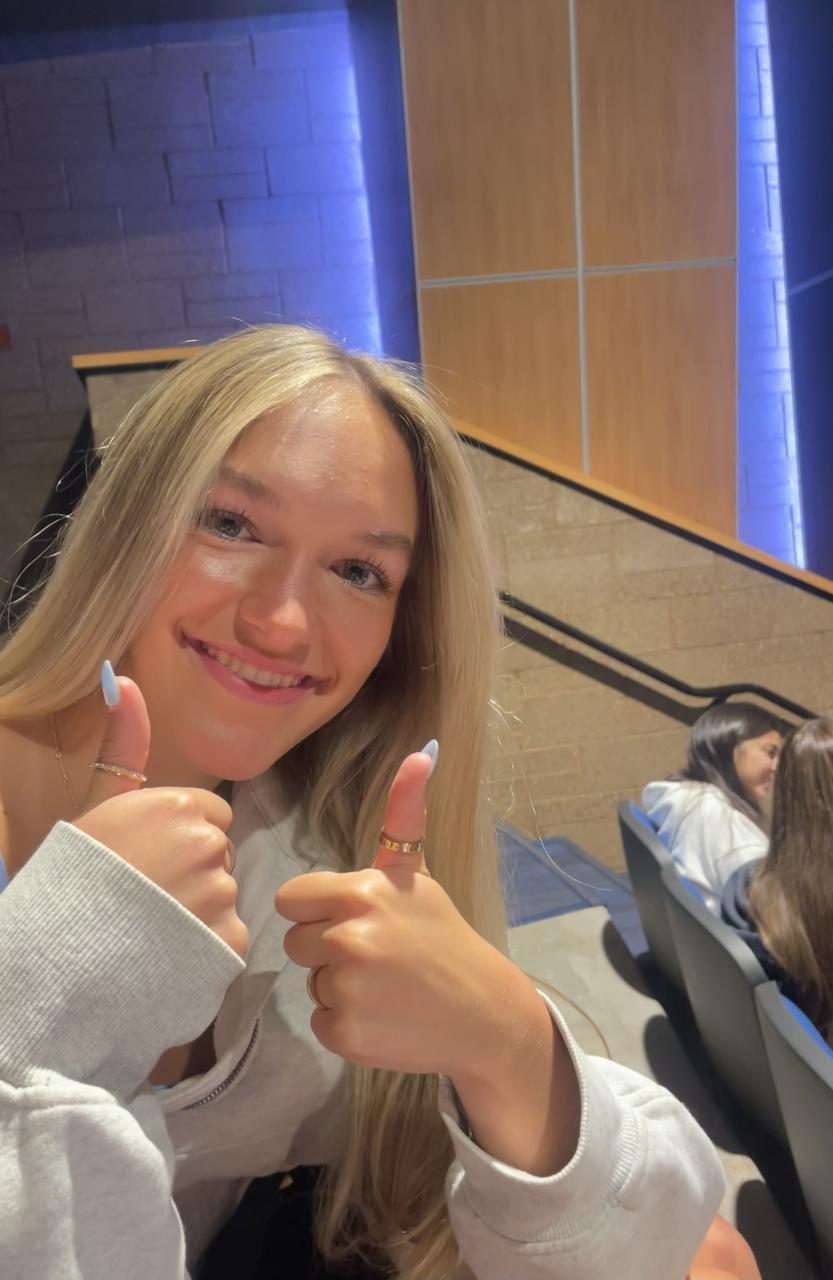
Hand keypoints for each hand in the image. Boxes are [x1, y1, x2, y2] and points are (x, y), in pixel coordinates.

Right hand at [72, 673, 247, 958]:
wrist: (58, 963)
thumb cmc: (74, 882)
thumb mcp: (95, 808)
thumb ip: (121, 746)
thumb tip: (122, 677)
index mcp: (176, 805)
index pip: (210, 814)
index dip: (179, 837)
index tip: (146, 860)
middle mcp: (206, 843)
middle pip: (220, 853)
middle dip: (194, 872)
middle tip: (147, 897)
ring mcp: (221, 894)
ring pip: (224, 896)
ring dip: (199, 912)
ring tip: (152, 930)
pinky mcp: (229, 941)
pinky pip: (229, 937)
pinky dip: (206, 948)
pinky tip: (168, 955)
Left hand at [275, 747, 519, 1077]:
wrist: (484, 1011)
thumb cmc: (442, 936)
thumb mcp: (417, 874)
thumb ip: (403, 815)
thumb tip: (419, 752)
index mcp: (362, 892)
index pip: (291, 899)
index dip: (316, 910)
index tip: (351, 918)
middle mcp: (351, 937)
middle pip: (295, 941)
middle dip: (326, 948)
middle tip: (375, 954)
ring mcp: (349, 988)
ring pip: (310, 981)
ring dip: (338, 986)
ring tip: (384, 986)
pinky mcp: (346, 1033)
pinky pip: (320, 1021)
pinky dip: (346, 1025)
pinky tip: (383, 1016)